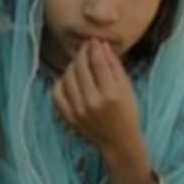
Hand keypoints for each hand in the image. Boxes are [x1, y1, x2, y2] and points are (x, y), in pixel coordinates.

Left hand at [52, 40, 140, 155]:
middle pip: (80, 68)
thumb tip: (101, 45)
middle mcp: (92, 102)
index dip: (94, 48)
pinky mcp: (69, 117)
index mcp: (111, 94)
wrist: (118, 142)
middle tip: (86, 48)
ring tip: (79, 63)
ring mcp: (78, 111)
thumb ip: (114, 66)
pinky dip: (61, 81)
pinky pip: (57, 93)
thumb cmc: (127, 113)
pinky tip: (69, 78)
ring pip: (67, 77)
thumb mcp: (127, 88)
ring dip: (72, 66)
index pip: (97, 63)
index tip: (94, 41)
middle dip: (82, 53)